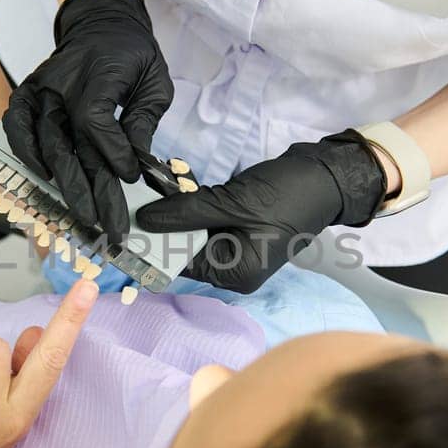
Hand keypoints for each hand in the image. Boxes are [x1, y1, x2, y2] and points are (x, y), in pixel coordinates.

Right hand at [3, 0, 174, 244]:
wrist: (101, 20)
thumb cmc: (132, 53)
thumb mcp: (154, 83)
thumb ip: (143, 123)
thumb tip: (141, 167)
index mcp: (97, 78)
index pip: (95, 124)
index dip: (112, 155)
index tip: (129, 178)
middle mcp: (62, 86)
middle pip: (67, 146)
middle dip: (86, 192)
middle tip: (104, 226)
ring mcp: (41, 90)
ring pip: (43, 144)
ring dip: (60, 184)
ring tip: (78, 215)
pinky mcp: (28, 92)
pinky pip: (16, 126)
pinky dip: (25, 153)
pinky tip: (41, 177)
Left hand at [135, 131, 387, 293]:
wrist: (325, 174)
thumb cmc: (286, 195)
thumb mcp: (231, 204)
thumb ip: (185, 214)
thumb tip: (142, 221)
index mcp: (234, 273)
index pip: (179, 264)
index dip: (151, 245)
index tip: (122, 223)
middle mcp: (233, 265)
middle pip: (182, 247)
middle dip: (161, 222)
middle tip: (134, 196)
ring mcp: (235, 243)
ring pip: (190, 229)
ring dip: (173, 207)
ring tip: (150, 183)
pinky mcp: (236, 222)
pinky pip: (203, 216)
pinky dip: (190, 201)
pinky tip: (171, 180)